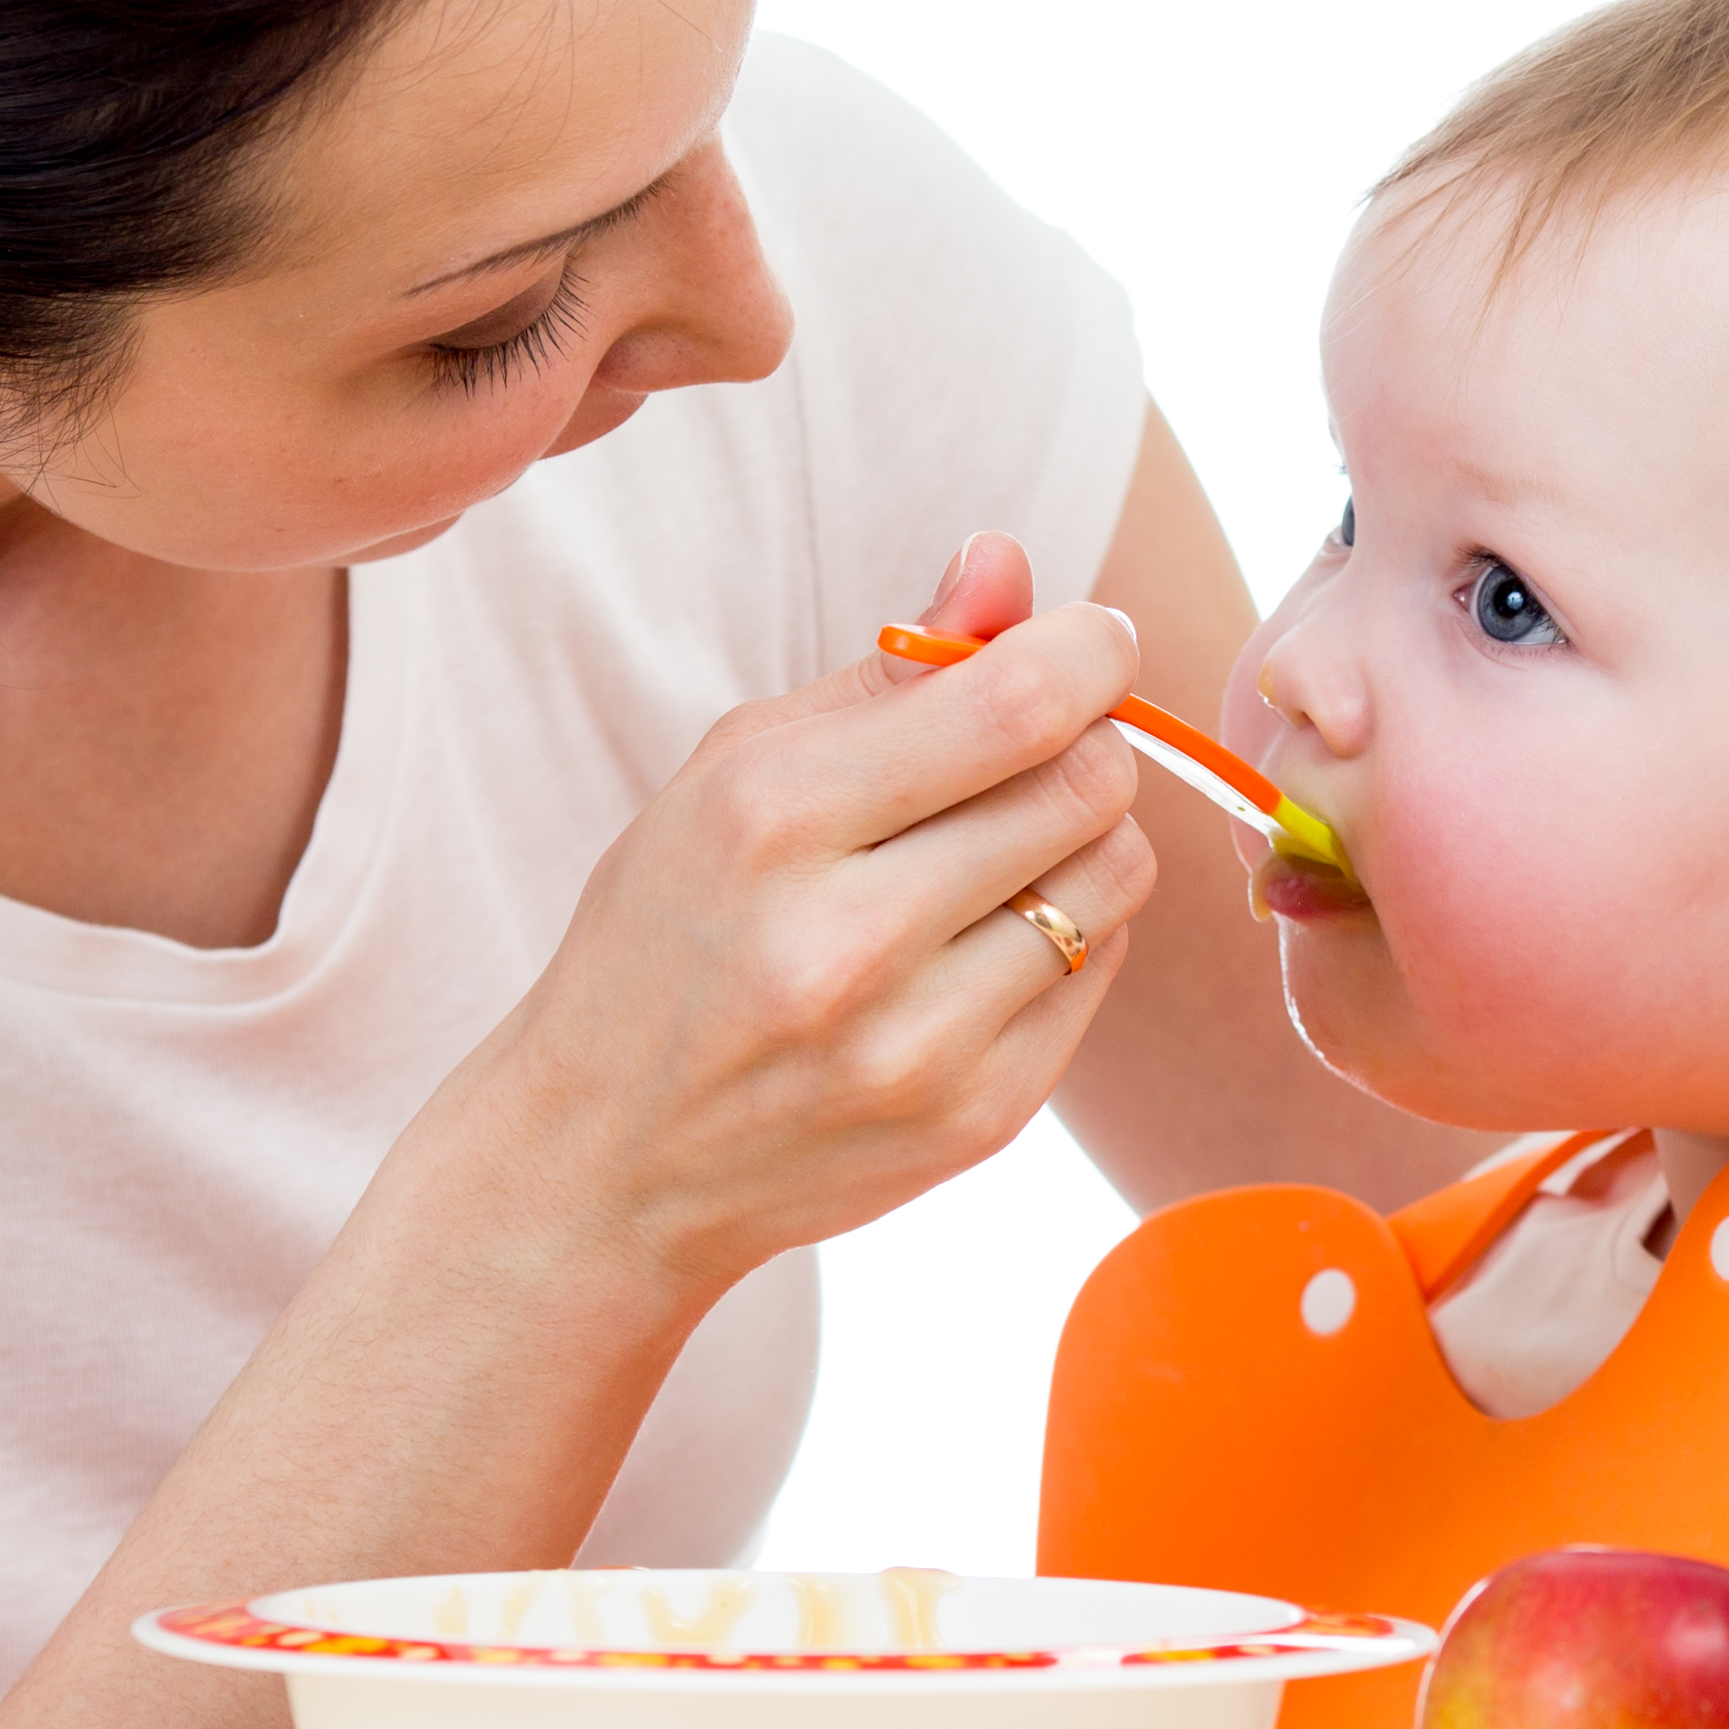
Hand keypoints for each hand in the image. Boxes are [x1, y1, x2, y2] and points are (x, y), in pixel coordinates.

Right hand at [380, 532, 1158, 1301]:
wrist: (609, 1163)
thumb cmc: (670, 937)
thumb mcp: (732, 773)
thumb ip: (890, 669)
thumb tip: (1010, 565)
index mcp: (772, 820)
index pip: (1015, 705)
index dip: (1087, 649)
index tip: (1088, 639)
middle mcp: (849, 942)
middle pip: (1089, 783)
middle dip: (1084, 738)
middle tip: (1032, 746)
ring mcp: (921, 1048)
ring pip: (1119, 877)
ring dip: (1086, 837)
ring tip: (1000, 849)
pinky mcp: (978, 1120)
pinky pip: (1103, 973)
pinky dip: (1069, 932)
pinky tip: (981, 941)